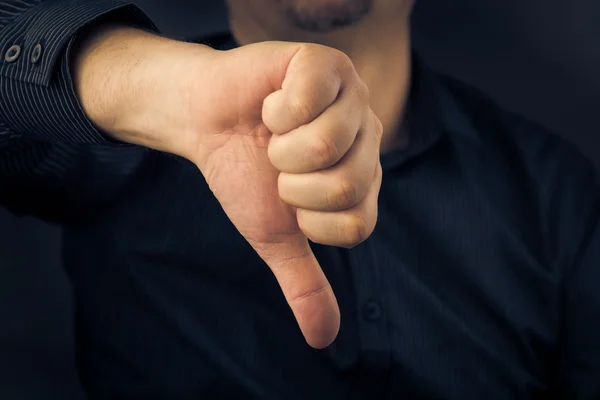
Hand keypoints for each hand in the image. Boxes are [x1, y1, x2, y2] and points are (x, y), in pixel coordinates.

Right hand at [74, 29, 382, 348]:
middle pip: (347, 186)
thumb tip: (323, 340)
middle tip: (278, 161)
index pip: (357, 224)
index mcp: (364, 179)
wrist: (205, 122)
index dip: (309, 219)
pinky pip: (308, 102)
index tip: (289, 196)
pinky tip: (272, 102)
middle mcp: (368, 138)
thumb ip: (304, 282)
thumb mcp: (275, 235)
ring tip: (274, 132)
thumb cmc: (243, 173)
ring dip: (282, 148)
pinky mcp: (325, 64)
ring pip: (328, 146)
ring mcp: (351, 97)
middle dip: (292, 184)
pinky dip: (273, 111)